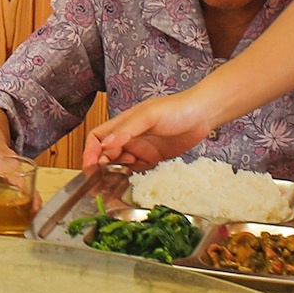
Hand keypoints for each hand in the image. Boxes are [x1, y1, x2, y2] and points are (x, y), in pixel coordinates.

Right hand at [84, 91, 218, 170]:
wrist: (204, 115)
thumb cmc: (177, 109)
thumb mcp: (149, 115)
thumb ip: (127, 129)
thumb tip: (105, 144)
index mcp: (124, 124)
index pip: (97, 137)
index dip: (90, 151)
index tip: (89, 166)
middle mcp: (129, 137)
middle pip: (106, 154)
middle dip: (101, 167)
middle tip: (102, 181)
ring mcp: (141, 148)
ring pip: (119, 164)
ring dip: (114, 174)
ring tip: (115, 183)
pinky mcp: (154, 159)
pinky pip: (136, 170)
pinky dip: (130, 177)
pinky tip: (131, 182)